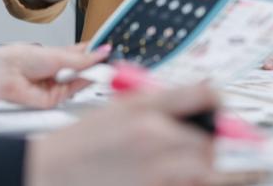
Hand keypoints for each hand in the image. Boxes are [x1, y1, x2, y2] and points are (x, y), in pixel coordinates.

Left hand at [0, 43, 110, 108]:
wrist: (5, 74)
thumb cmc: (21, 58)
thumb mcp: (58, 55)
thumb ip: (83, 58)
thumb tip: (102, 52)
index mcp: (58, 55)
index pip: (82, 54)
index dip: (96, 52)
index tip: (109, 49)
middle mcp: (58, 71)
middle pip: (84, 70)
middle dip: (96, 65)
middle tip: (111, 59)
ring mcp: (57, 85)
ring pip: (81, 82)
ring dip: (90, 75)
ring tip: (102, 66)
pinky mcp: (54, 100)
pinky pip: (72, 93)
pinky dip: (81, 85)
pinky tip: (89, 77)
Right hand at [26, 84, 217, 185]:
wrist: (52, 172)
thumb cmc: (79, 144)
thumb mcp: (116, 109)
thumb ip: (155, 103)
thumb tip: (194, 100)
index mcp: (144, 108)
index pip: (203, 96)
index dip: (218, 102)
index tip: (220, 109)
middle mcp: (153, 137)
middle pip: (212, 139)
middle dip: (218, 144)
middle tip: (218, 146)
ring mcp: (154, 170)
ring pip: (208, 170)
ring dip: (212, 169)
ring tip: (207, 168)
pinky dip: (190, 183)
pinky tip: (181, 178)